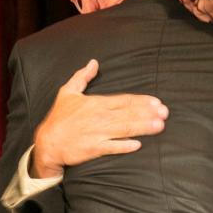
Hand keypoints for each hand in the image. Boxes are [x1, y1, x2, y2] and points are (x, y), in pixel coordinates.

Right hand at [30, 59, 168, 177]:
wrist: (47, 142)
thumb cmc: (59, 118)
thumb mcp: (67, 92)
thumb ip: (82, 77)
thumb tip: (93, 62)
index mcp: (95, 103)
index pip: (123, 100)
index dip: (141, 101)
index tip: (157, 102)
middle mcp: (99, 117)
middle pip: (128, 114)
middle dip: (148, 113)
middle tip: (165, 113)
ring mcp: (96, 134)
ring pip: (124, 129)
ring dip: (142, 127)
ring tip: (159, 126)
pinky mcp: (93, 149)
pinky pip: (111, 147)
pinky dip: (124, 146)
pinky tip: (137, 144)